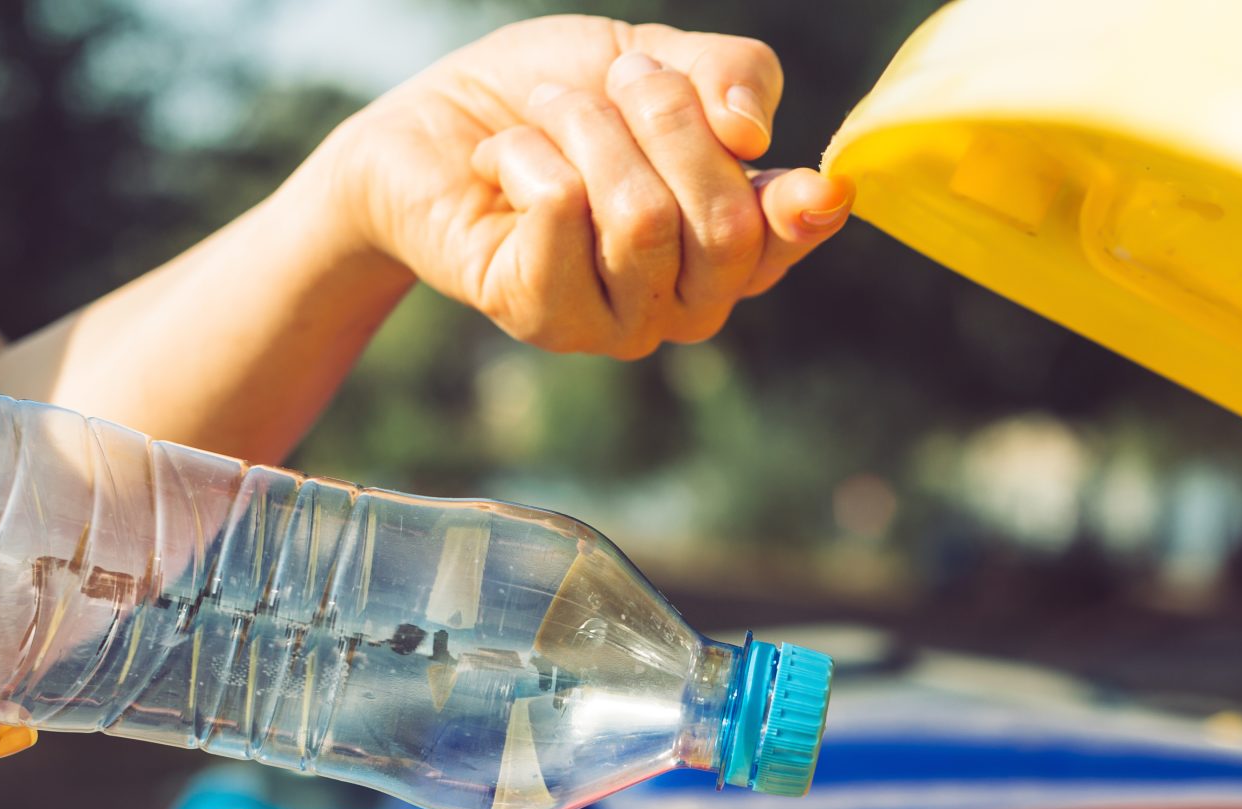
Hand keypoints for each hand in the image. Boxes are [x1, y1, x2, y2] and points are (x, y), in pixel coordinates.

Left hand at [327, 17, 852, 358]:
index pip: (784, 241)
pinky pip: (564, 214)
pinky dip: (526, 153)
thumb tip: (752, 135)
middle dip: (667, 117)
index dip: (802, 216)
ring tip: (546, 115)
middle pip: (723, 223)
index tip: (814, 188)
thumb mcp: (649, 53)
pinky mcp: (546, 319)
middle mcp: (686, 300)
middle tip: (615, 79)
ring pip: (643, 218)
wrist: (427, 125)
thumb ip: (725, 75)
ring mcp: (619, 322)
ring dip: (586, 128)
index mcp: (728, 243)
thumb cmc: (548, 97)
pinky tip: (502, 162)